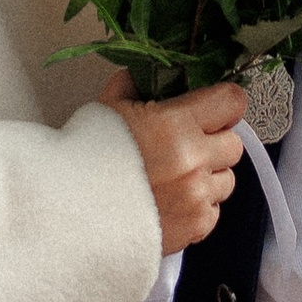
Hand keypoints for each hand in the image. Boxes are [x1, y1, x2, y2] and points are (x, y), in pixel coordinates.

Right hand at [99, 71, 246, 252]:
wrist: (69, 215)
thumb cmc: (85, 162)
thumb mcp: (108, 109)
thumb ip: (134, 85)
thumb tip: (144, 73)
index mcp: (176, 125)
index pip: (231, 102)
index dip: (223, 104)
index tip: (212, 109)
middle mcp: (194, 161)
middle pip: (233, 144)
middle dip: (214, 142)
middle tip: (187, 145)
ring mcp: (196, 197)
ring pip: (227, 180)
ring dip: (208, 176)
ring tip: (176, 178)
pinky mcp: (193, 229)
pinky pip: (213, 212)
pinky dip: (199, 207)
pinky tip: (172, 202)